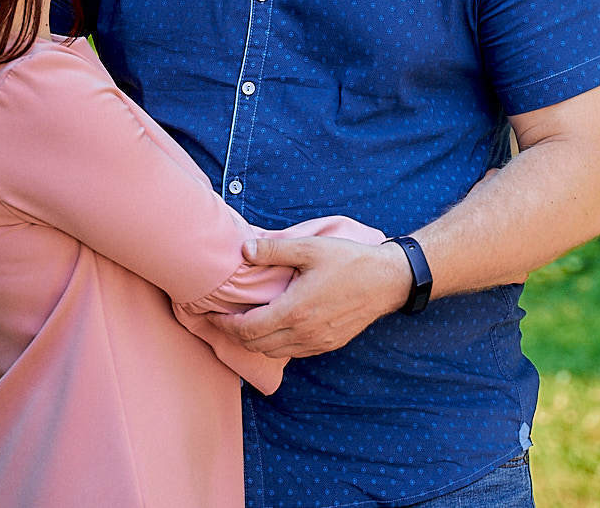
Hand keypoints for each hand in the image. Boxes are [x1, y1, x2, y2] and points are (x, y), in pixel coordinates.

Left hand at [223, 236, 413, 357]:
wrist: (388, 280)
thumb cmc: (349, 260)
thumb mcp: (310, 248)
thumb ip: (274, 250)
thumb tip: (244, 251)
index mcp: (295, 311)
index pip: (247, 329)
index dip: (224, 324)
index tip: (211, 314)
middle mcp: (304, 333)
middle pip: (256, 345)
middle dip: (234, 334)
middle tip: (224, 317)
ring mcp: (318, 342)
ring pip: (274, 352)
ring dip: (255, 341)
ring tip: (245, 321)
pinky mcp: (328, 345)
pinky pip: (293, 352)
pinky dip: (276, 344)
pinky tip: (274, 326)